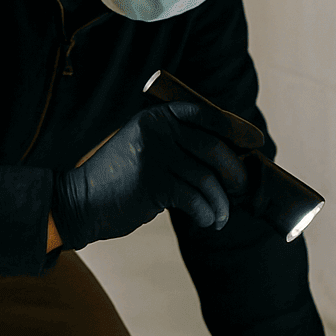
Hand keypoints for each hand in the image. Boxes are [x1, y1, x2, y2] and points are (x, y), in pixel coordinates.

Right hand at [51, 101, 248, 248]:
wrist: (80, 202)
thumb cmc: (119, 181)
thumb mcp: (143, 148)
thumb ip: (175, 145)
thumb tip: (228, 158)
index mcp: (156, 117)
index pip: (204, 114)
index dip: (234, 126)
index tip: (255, 141)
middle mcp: (157, 130)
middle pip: (213, 148)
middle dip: (235, 172)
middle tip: (240, 191)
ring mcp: (154, 155)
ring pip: (207, 179)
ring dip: (221, 203)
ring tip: (220, 217)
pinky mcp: (152, 183)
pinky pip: (195, 198)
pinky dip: (206, 213)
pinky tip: (206, 221)